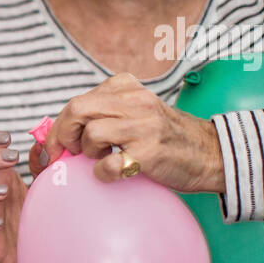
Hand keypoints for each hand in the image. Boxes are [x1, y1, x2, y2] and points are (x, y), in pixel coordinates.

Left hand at [38, 73, 225, 191]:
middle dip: (62, 135)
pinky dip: (103, 173)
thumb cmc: (166, 138)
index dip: (57, 127)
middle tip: (66, 153)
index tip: (51, 148)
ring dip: (87, 152)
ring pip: (91, 132)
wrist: (212, 153)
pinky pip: (109, 163)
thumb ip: (103, 114)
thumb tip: (58, 134)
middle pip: (77, 109)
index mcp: (127, 89)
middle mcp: (136, 101)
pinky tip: (113, 174)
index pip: (77, 101)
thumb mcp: (135, 114)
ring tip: (100, 159)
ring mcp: (144, 125)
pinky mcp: (150, 151)